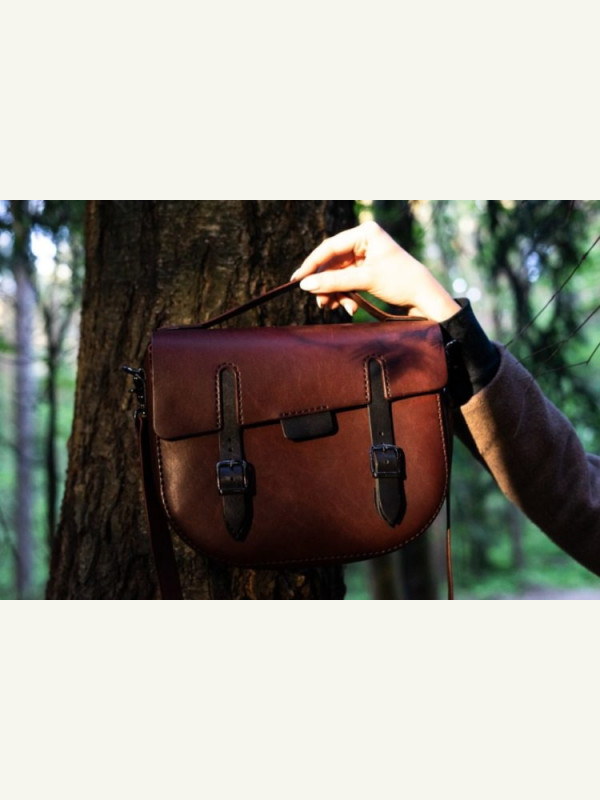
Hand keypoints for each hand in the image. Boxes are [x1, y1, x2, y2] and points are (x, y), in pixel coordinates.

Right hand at [291, 221, 460, 321]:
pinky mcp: (368, 271)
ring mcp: (366, 256)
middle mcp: (364, 241)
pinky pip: (347, 282)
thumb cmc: (401, 281)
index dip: (312, 264)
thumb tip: (305, 285)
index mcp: (366, 232)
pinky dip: (344, 295)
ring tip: (333, 308)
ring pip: (338, 275)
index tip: (298, 280)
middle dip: (326, 284)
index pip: (331, 247)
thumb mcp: (365, 280)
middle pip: (333, 263)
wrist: (426, 298)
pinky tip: (349, 308)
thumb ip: (334, 281)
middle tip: (319, 302)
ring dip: (334, 293)